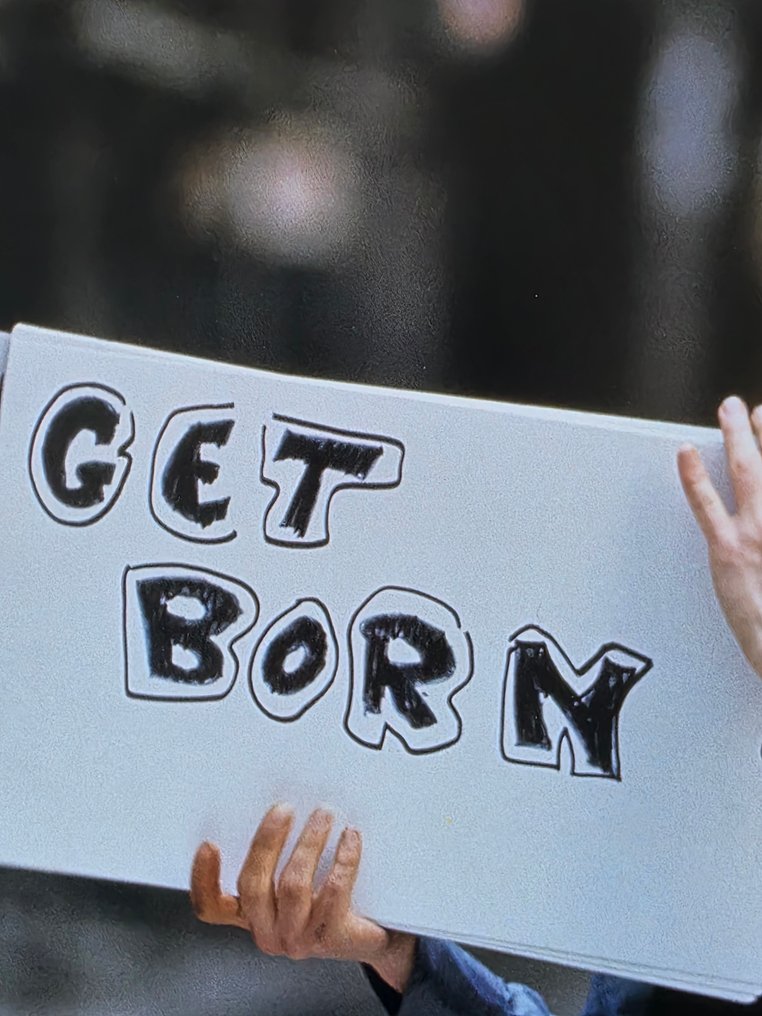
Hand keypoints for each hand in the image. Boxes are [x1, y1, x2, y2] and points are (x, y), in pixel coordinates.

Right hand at [190, 804, 416, 991]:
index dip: (203, 879)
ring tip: (323, 814)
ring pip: (293, 886)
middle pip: (253, 887)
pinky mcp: (331, 937)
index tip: (210, 843)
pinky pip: (333, 891)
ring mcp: (298, 939)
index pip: (213, 907)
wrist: (374, 935)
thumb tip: (278, 809)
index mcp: (252, 916)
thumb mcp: (296, 881)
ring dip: (308, 843)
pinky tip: (350, 837)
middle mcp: (269, 932)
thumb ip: (277, 856)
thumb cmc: (331, 898)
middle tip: (284, 809)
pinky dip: (342, 858)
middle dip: (266, 842)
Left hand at [678, 395, 761, 677]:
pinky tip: (686, 454)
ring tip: (729, 412)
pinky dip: (693, 476)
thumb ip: (761, 536)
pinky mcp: (728, 549)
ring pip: (749, 470)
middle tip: (752, 409)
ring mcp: (758, 532)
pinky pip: (705, 504)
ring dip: (738, 436)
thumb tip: (755, 513)